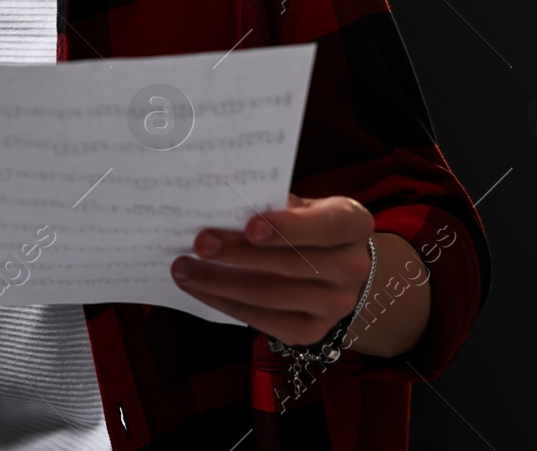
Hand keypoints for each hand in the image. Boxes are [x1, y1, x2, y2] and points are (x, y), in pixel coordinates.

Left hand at [170, 193, 374, 346]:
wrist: (336, 269)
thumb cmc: (305, 225)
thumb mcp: (300, 205)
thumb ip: (271, 203)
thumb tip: (218, 206)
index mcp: (352, 224)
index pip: (326, 226)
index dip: (288, 228)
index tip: (249, 225)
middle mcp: (352, 267)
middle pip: (290, 264)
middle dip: (239, 254)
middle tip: (199, 243)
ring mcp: (335, 306)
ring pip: (271, 296)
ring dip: (220, 283)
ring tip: (183, 268)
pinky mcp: (311, 332)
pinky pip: (262, 321)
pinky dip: (225, 303)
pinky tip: (198, 288)